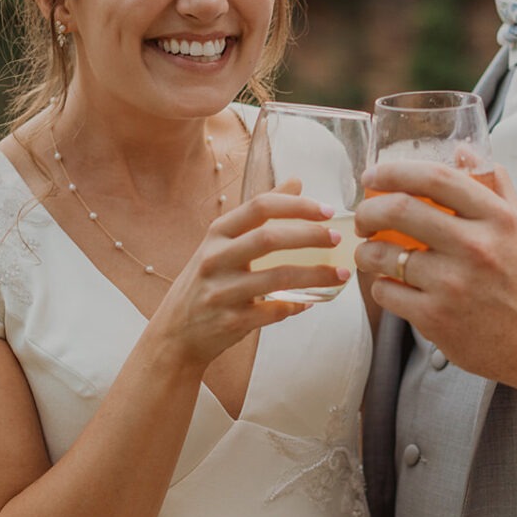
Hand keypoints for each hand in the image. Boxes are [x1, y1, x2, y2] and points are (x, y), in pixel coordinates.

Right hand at [153, 180, 346, 373]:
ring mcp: (221, 291)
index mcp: (217, 234)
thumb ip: (258, 213)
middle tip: (337, 239)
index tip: (327, 210)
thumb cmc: (206, 282)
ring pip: (277, 278)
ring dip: (316, 275)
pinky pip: (274, 311)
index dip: (297, 205)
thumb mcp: (222, 242)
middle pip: (269, 238)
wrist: (175, 333)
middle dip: (310, 236)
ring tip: (341, 274)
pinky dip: (296, 306)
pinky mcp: (230, 321)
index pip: (259, 207)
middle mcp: (215, 259)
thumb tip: (296, 182)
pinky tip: (311, 302)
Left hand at [354, 160, 516, 386]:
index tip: (372, 175)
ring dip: (365, 251)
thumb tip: (461, 149)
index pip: (436, 178)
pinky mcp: (436, 318)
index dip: (395, 170)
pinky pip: (386, 291)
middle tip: (362, 218)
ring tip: (368, 252)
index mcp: (496, 218)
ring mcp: (453, 284)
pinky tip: (388, 284)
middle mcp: (475, 247)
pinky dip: (379, 285)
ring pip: (383, 254)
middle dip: (367, 210)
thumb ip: (493, 183)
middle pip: (399, 210)